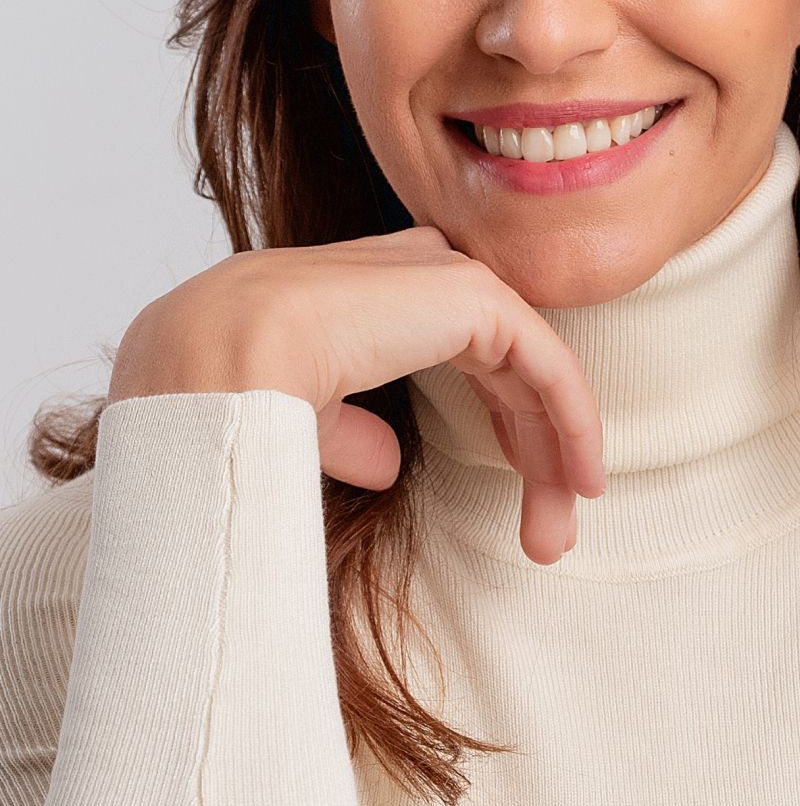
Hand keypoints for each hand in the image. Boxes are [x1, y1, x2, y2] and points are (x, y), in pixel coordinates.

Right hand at [106, 227, 604, 563]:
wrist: (215, 360)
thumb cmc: (232, 389)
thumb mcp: (299, 415)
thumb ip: (348, 427)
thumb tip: (386, 462)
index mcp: (369, 288)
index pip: (461, 344)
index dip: (497, 416)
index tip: (516, 486)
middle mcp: (415, 271)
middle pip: (503, 361)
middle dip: (532, 448)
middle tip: (547, 534)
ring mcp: (445, 277)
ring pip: (530, 367)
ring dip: (554, 451)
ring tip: (558, 532)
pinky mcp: (475, 297)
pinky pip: (547, 363)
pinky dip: (573, 421)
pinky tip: (580, 480)